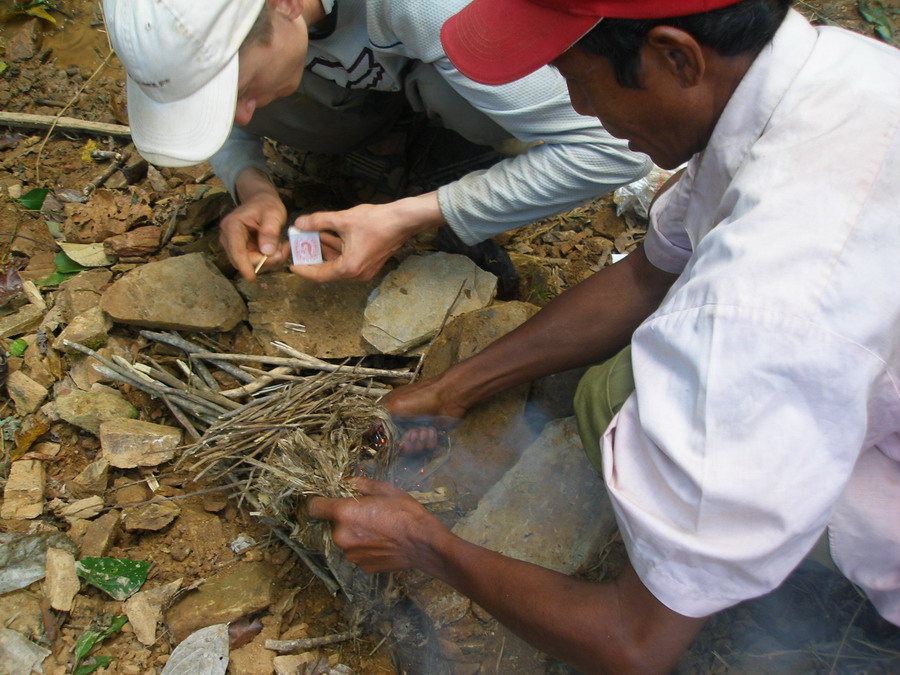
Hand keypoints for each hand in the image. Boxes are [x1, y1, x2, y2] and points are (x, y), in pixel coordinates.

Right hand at [218, 171, 288, 281]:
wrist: (261, 200)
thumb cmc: (266, 204)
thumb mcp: (273, 214)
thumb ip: (270, 232)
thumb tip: (267, 253)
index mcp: (232, 226)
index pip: (236, 251)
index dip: (244, 266)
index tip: (252, 278)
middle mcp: (228, 237)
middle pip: (242, 260)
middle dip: (264, 262)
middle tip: (283, 252)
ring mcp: (234, 244)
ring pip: (249, 263)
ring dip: (268, 261)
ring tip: (283, 247)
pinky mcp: (242, 249)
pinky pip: (254, 260)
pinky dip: (268, 259)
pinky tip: (277, 248)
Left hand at [289, 193, 444, 282]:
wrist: (403, 220)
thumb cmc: (377, 221)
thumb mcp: (342, 219)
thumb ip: (318, 222)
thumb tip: (300, 223)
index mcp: (349, 268)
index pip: (319, 275)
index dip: (303, 270)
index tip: (292, 265)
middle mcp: (357, 274)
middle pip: (328, 269)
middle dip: (314, 256)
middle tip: (300, 244)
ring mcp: (365, 269)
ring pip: (338, 263)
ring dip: (326, 250)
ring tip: (314, 234)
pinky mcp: (370, 262)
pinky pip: (347, 259)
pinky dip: (338, 249)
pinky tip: (329, 234)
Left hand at [307, 477, 445, 573]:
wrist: (424, 543)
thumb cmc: (405, 512)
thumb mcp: (385, 490)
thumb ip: (360, 485)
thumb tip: (348, 482)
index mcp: (344, 513)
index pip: (314, 507)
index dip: (320, 503)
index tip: (329, 502)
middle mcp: (341, 536)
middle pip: (332, 525)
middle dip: (345, 519)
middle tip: (367, 514)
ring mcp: (351, 554)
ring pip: (345, 540)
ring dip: (355, 534)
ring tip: (378, 529)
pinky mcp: (361, 566)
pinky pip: (357, 553)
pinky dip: (365, 548)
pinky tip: (382, 542)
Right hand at [382, 377, 464, 453]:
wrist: (448, 397)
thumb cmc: (419, 398)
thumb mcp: (394, 405)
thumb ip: (378, 420)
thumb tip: (364, 431)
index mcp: (389, 417)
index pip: (381, 437)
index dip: (387, 443)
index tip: (394, 441)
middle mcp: (400, 425)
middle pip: (398, 448)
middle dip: (407, 442)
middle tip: (414, 432)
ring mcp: (415, 431)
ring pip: (413, 450)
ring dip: (420, 441)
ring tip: (425, 428)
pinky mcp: (429, 435)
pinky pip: (426, 448)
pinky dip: (430, 440)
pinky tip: (433, 429)